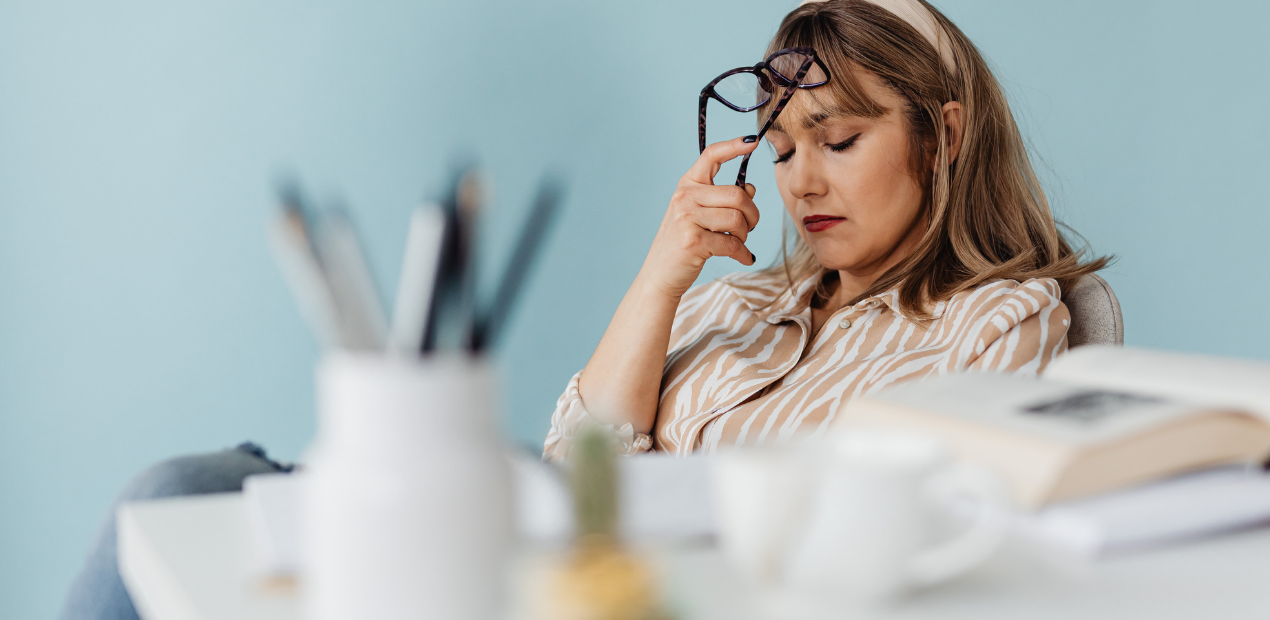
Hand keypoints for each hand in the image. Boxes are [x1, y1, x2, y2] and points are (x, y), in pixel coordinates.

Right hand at [639, 136, 761, 298]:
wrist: (659, 275)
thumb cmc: (684, 243)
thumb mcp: (699, 215)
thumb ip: (723, 199)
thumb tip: (751, 188)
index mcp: (686, 185)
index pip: (711, 155)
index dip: (734, 146)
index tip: (753, 141)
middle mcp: (684, 197)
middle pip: (738, 195)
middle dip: (753, 214)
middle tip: (750, 227)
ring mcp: (687, 218)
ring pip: (738, 219)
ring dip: (746, 234)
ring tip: (740, 242)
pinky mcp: (693, 241)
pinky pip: (733, 243)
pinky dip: (743, 253)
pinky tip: (745, 257)